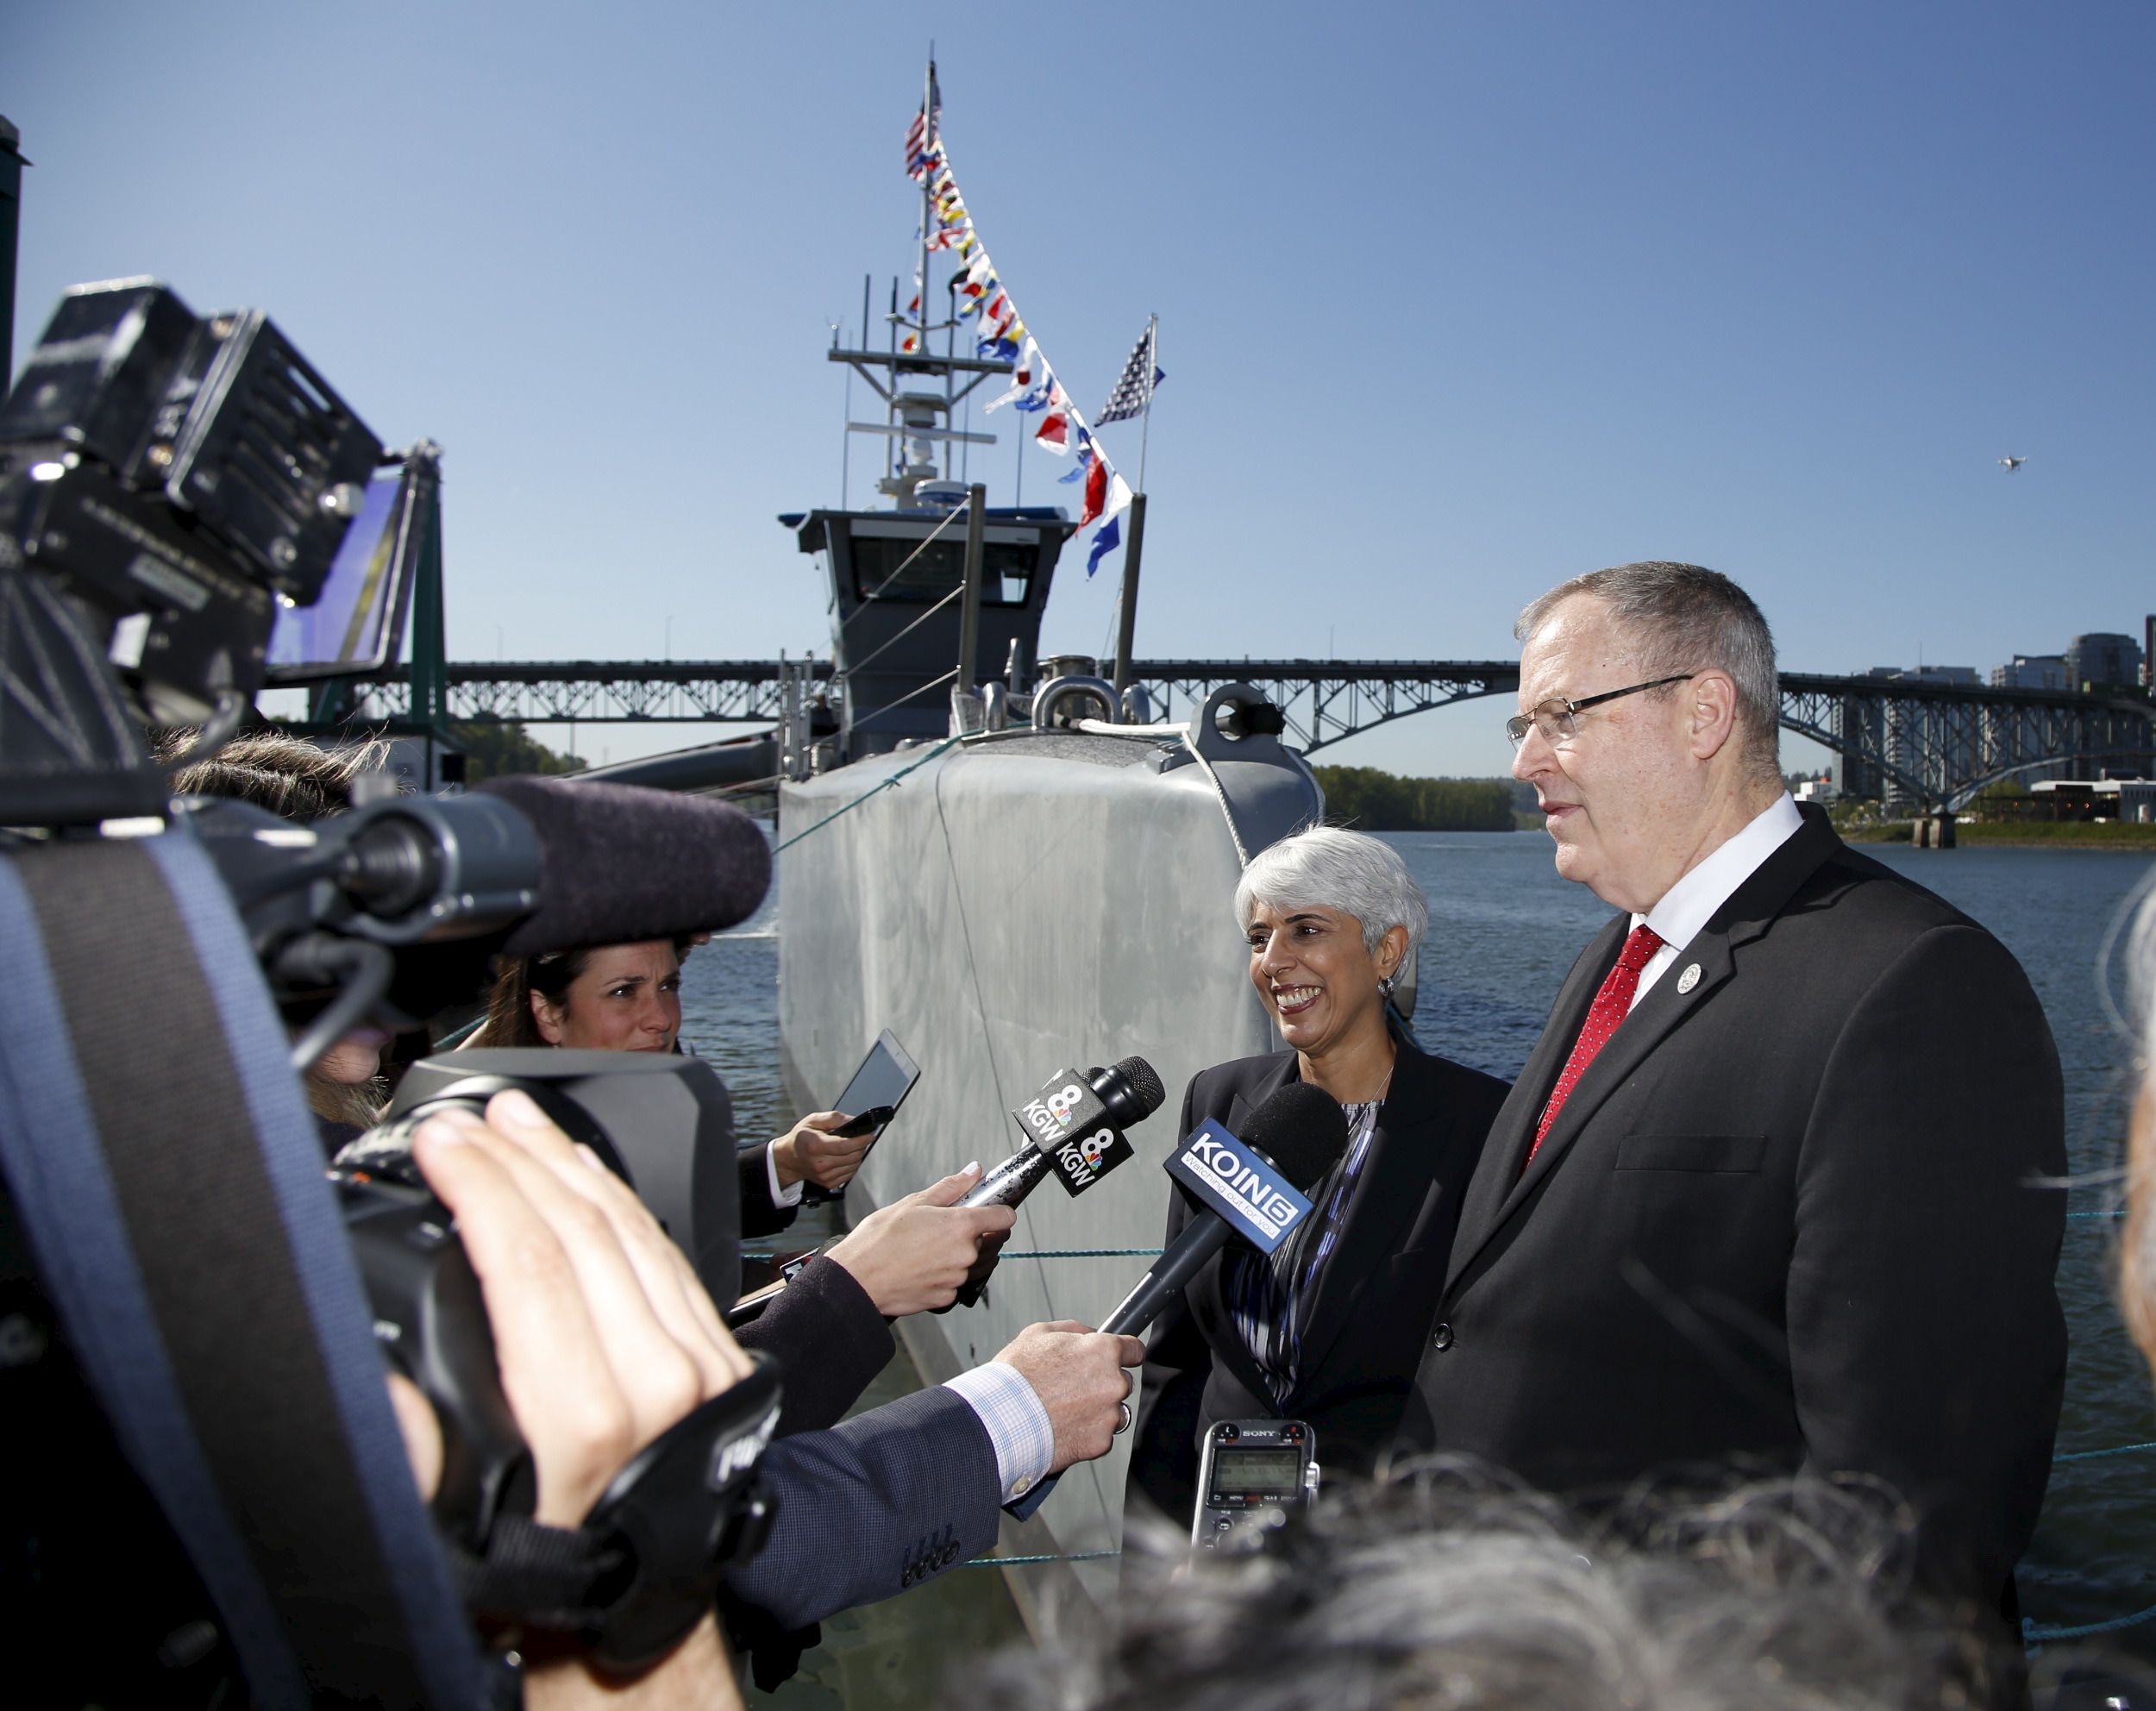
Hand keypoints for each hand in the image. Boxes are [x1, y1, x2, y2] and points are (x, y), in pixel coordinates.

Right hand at [404, 1089, 751, 1705]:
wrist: (646, 1639)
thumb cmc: (546, 1595)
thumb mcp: (453, 1548)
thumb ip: (417, 1456)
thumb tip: (385, 1372)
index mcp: (588, 1424)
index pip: (527, 1264)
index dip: (479, 1187)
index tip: (439, 1143)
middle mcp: (657, 1385)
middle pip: (581, 1232)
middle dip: (519, 1159)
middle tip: (468, 1119)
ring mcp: (701, 1369)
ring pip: (633, 1233)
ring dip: (572, 1167)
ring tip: (520, 1125)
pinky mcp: (722, 1364)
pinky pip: (670, 1260)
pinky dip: (624, 1205)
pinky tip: (586, 1176)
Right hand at [770, 1111, 870, 1191]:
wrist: (789, 1159)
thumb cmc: (801, 1138)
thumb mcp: (813, 1120)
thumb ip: (834, 1118)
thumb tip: (853, 1120)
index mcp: (815, 1146)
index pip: (845, 1145)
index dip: (861, 1140)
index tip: (869, 1135)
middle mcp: (820, 1163)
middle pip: (853, 1156)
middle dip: (860, 1146)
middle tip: (859, 1138)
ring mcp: (824, 1176)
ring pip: (854, 1165)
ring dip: (857, 1155)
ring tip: (849, 1147)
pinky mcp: (828, 1184)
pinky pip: (850, 1174)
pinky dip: (851, 1165)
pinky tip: (844, 1157)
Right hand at [824, 1165, 1015, 1316]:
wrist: (857, 1279)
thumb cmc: (878, 1241)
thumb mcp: (913, 1203)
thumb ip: (951, 1188)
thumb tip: (973, 1172)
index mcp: (961, 1226)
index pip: (1004, 1217)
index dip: (1000, 1211)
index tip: (992, 1209)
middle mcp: (965, 1254)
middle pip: (990, 1241)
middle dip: (974, 1234)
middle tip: (945, 1228)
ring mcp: (957, 1279)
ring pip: (973, 1263)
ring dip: (962, 1255)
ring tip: (932, 1248)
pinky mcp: (946, 1299)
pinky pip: (956, 1283)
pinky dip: (946, 1275)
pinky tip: (925, 1266)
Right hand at [994, 1320, 1145, 1473]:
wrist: (1002, 1419)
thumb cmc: (1016, 1377)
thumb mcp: (1038, 1334)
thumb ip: (1073, 1330)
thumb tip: (1089, 1334)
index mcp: (1103, 1352)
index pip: (1134, 1349)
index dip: (1124, 1353)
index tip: (1119, 1359)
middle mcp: (1113, 1382)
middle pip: (1122, 1381)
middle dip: (1104, 1383)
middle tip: (1075, 1388)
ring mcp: (1109, 1414)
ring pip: (1115, 1411)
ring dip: (1100, 1410)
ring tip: (1068, 1410)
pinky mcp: (1101, 1442)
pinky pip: (1102, 1436)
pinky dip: (1088, 1434)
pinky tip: (1065, 1428)